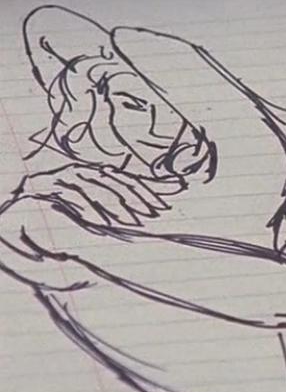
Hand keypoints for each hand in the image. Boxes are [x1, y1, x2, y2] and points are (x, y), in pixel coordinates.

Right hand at [16, 163, 183, 226]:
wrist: (17, 201)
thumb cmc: (55, 205)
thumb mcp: (86, 204)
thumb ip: (110, 203)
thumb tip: (142, 209)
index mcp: (93, 171)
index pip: (125, 179)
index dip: (145, 191)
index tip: (162, 207)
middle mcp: (81, 169)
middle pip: (114, 182)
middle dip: (134, 199)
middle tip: (149, 216)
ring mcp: (63, 174)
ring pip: (95, 187)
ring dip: (114, 206)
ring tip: (128, 223)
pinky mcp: (47, 184)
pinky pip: (72, 195)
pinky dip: (88, 208)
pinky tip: (101, 222)